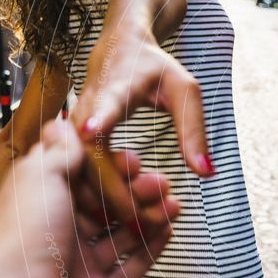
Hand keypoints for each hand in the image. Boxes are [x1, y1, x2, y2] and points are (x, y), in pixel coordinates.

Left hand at [0, 118, 178, 277]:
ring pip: (123, 234)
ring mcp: (81, 267)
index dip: (109, 167)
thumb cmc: (20, 246)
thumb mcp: (40, 177)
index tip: (131, 159)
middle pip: (106, 206)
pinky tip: (167, 231)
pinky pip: (133, 267)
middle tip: (159, 182)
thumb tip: (65, 125)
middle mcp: (59, 235)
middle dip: (136, 190)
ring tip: (171, 203)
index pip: (82, 179)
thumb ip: (60, 150)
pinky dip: (152, 249)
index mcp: (41, 205)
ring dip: (150, 215)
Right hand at [71, 33, 214, 228]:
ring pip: (81, 170)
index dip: (100, 117)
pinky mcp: (70, 141)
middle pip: (93, 154)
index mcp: (116, 87)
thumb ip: (194, 130)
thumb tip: (207, 173)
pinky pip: (80, 174)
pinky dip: (101, 198)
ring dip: (108, 201)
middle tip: (145, 225)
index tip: (91, 131)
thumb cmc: (155, 69)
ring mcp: (74, 125)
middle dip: (117, 191)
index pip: (106, 102)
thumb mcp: (184, 91)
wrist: (120, 49)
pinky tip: (124, 219)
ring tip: (140, 228)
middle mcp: (87, 107)